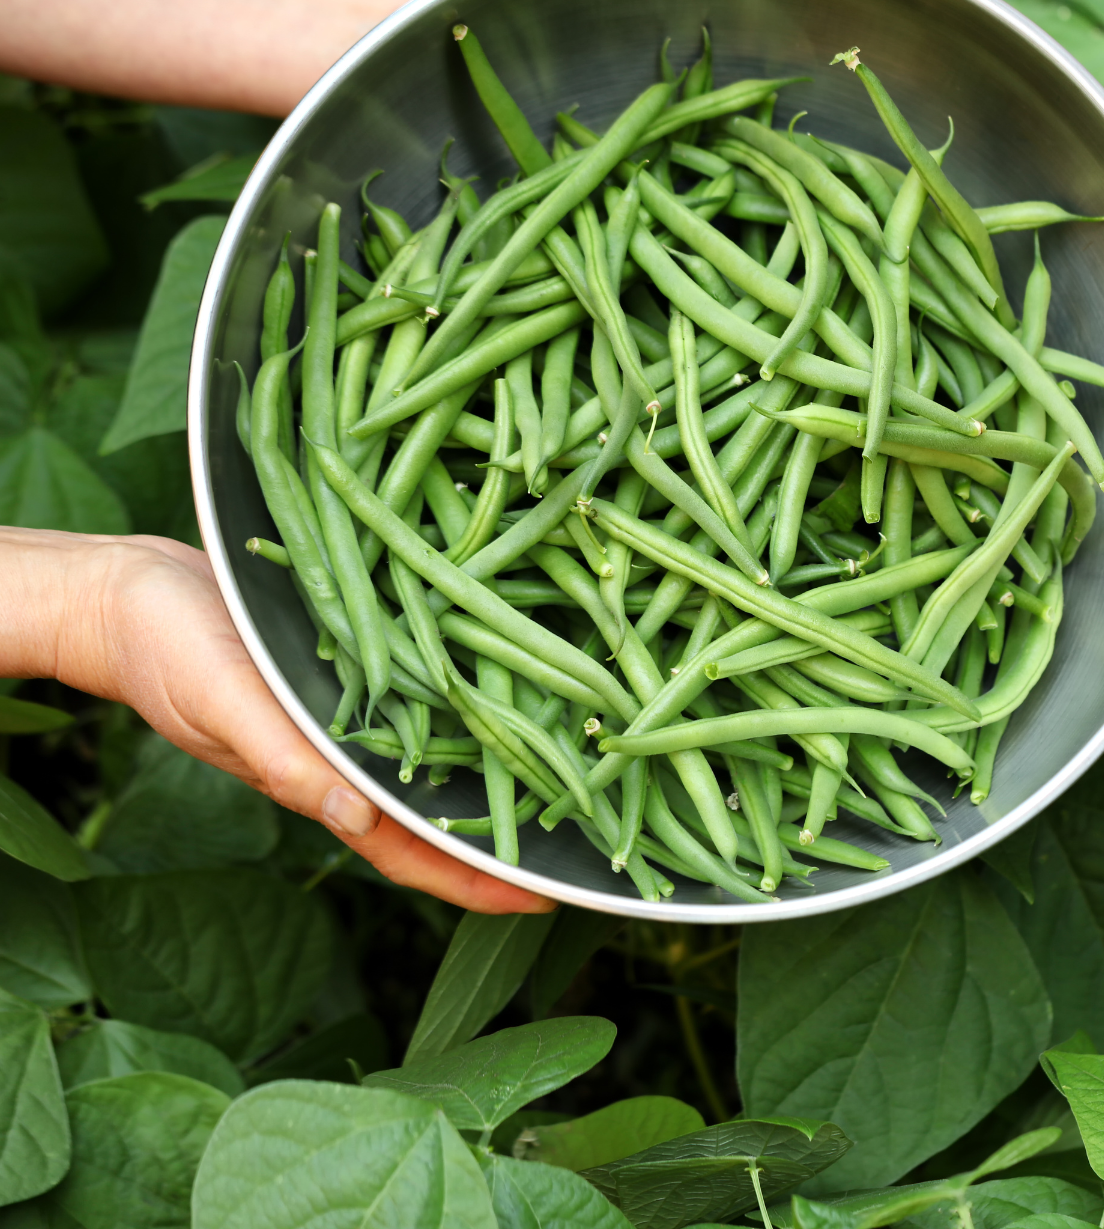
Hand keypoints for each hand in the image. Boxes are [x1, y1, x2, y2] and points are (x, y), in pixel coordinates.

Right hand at [0, 526, 552, 913]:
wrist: (133, 588)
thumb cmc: (168, 653)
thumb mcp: (226, 706)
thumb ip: (286, 763)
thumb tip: (356, 819)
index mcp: (319, 781)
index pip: (410, 851)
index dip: (474, 881)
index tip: (543, 898)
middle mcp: (347, 755)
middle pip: (438, 811)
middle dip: (504, 831)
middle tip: (586, 832)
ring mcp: (351, 713)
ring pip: (437, 755)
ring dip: (494, 765)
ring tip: (568, 767)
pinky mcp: (351, 663)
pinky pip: (420, 694)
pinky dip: (464, 702)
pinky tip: (506, 690)